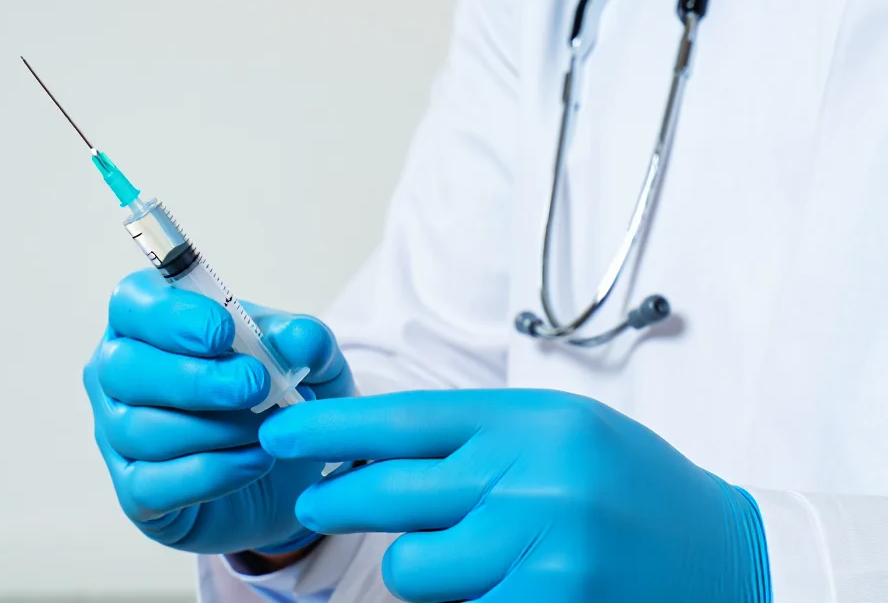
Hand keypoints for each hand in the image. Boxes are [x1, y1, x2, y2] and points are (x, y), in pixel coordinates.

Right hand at [84, 269, 353, 555]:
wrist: (287, 470)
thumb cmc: (276, 394)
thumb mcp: (307, 359)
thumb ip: (305, 340)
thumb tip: (296, 340)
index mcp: (146, 322)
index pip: (131, 304)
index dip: (170, 317)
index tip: (224, 332)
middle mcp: (118, 375)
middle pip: (123, 368)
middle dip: (194, 379)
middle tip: (254, 386)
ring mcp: (117, 436)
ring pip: (140, 429)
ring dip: (215, 429)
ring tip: (269, 427)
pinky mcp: (135, 493)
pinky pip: (155, 484)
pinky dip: (213, 472)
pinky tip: (256, 460)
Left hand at [260, 390, 770, 602]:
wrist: (727, 556)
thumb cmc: (629, 487)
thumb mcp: (560, 433)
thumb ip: (475, 439)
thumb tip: (371, 450)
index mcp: (533, 422)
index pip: (403, 420)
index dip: (330, 429)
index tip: (279, 435)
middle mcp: (534, 480)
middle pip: (390, 492)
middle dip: (336, 499)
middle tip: (315, 501)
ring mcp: (544, 550)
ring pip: (413, 568)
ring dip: (415, 568)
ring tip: (457, 555)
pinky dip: (465, 600)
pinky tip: (501, 582)